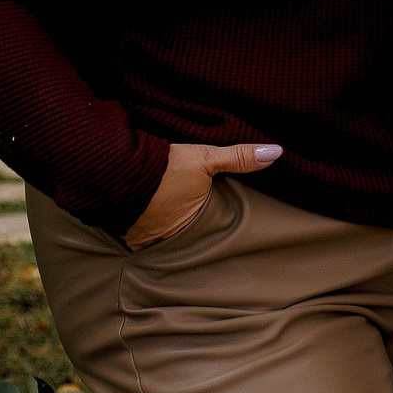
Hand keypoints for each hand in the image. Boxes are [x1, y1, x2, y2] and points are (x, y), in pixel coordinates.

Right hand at [125, 140, 281, 248]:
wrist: (115, 169)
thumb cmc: (164, 167)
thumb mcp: (205, 158)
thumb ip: (240, 157)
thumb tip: (277, 152)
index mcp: (193, 225)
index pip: (215, 230)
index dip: (222, 225)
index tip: (232, 223)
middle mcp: (170, 239)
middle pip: (192, 238)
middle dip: (199, 233)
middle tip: (209, 226)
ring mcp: (147, 240)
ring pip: (169, 239)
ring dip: (175, 233)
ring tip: (186, 226)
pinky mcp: (129, 234)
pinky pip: (147, 237)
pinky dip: (154, 231)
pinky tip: (158, 222)